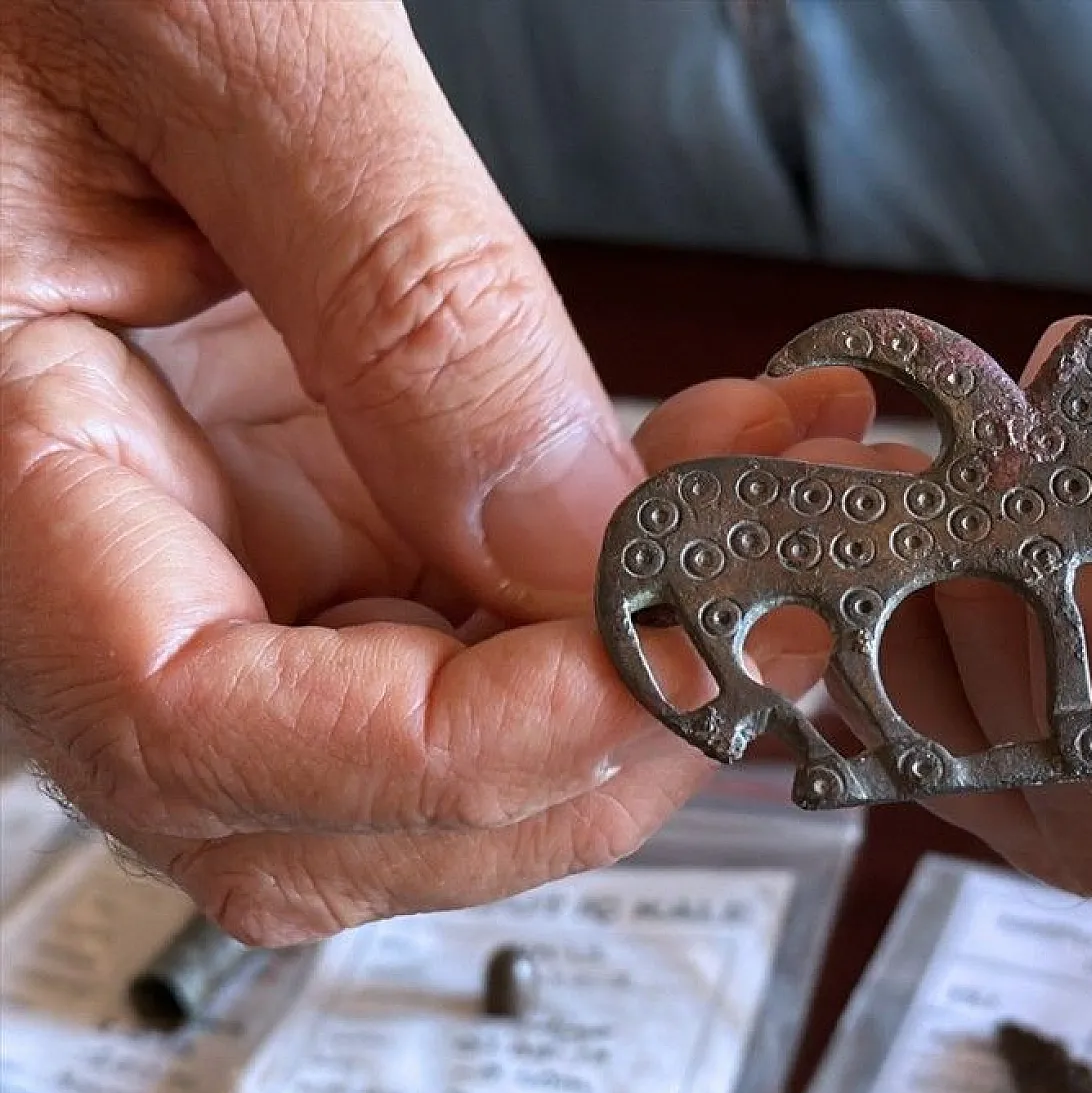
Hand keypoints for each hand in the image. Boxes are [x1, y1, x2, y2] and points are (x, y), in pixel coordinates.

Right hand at [0, 1, 864, 944]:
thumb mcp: (229, 43)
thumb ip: (399, 294)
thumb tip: (574, 532)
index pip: (196, 727)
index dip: (458, 750)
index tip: (666, 659)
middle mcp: (104, 545)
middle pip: (331, 805)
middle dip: (579, 746)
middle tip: (768, 612)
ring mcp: (219, 534)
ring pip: (429, 738)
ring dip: (630, 664)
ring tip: (774, 501)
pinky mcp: (312, 492)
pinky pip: (473, 608)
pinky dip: (611, 575)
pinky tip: (712, 466)